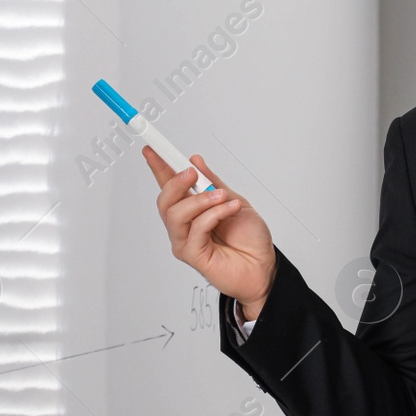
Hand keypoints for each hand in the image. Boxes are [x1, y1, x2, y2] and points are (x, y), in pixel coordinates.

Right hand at [144, 147, 275, 320]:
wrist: (264, 266)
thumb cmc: (250, 239)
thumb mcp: (235, 201)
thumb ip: (214, 183)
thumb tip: (196, 160)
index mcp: (193, 209)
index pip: (169, 185)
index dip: (159, 166)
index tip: (152, 148)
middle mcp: (185, 225)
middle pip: (165, 201)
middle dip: (175, 182)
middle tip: (192, 173)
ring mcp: (187, 241)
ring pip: (175, 215)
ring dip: (200, 200)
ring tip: (221, 196)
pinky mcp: (193, 255)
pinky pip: (196, 230)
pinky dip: (214, 214)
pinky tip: (229, 209)